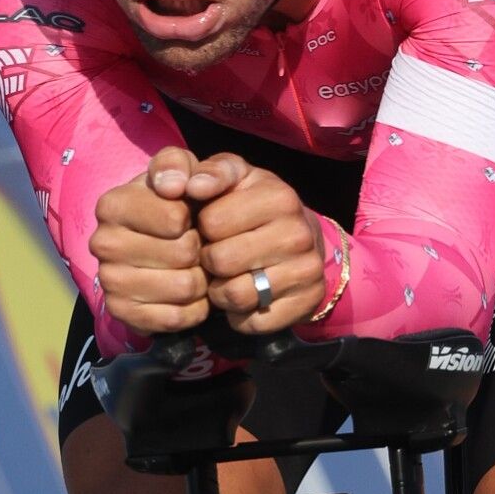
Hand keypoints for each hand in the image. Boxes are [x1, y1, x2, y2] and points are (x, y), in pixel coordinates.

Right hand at [89, 148, 207, 336]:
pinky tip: (188, 295)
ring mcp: (109, 281)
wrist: (159, 250)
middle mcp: (102, 243)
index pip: (176, 217)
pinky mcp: (121, 314)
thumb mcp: (180, 171)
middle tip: (193, 246)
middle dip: (200, 250)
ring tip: (193, 268)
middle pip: (183, 253)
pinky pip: (177, 318)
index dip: (194, 219)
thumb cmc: (175, 204)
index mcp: (112, 204)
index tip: (187, 217)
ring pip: (184, 286)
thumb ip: (179, 164)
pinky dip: (194, 308)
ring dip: (201, 280)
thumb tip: (175, 185)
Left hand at [184, 154, 329, 334]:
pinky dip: (239, 315)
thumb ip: (203, 171)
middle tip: (216, 256)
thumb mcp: (231, 177)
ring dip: (220, 292)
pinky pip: (252, 322)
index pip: (212, 223)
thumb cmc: (250, 205)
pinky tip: (244, 298)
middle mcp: (299, 233)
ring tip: (226, 278)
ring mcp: (307, 271)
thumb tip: (188, 185)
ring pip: (235, 295)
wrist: (299, 239)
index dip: (202, 228)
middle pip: (221, 262)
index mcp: (279, 197)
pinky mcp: (306, 304)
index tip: (212, 226)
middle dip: (209, 261)